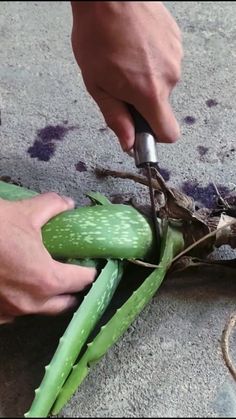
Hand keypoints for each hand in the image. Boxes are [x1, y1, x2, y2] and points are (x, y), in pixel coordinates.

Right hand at [0, 193, 95, 324]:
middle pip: (65, 303)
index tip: (89, 263)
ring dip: (48, 297)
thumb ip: (53, 206)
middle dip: (72, 289)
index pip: (82, 280)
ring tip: (43, 278)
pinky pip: (17, 313)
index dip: (89, 270)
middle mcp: (32, 303)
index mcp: (46, 279)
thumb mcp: (25, 212)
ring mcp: (11, 313)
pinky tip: (17, 284)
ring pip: (41, 310)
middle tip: (70, 272)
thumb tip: (68, 204)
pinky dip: (23, 300)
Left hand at [71, 1, 182, 150]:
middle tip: (120, 83)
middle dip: (143, 102)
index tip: (141, 131)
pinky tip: (136, 47)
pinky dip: (152, 61)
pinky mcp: (176, 41)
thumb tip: (127, 142)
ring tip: (126, 59)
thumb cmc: (98, 35)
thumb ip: (116, 118)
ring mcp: (176, 57)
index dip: (155, 137)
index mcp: (149, 93)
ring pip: (163, 83)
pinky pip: (166, 62)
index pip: (169, 133)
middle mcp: (169, 77)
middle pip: (161, 106)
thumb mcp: (97, 85)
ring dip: (147, 79)